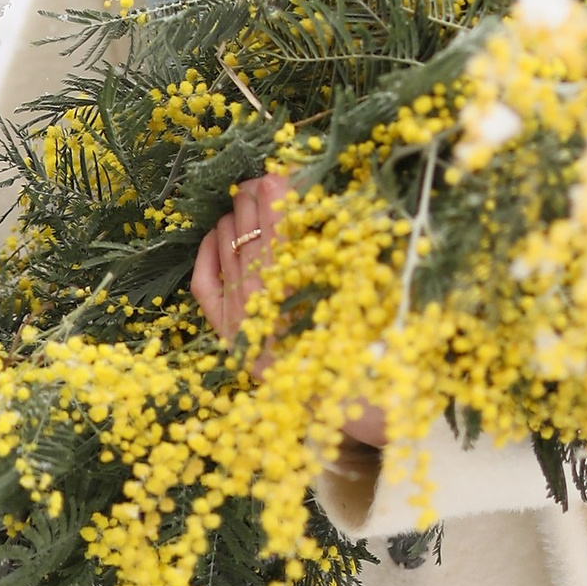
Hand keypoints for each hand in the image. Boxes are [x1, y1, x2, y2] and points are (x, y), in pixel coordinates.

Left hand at [189, 168, 385, 451]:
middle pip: (252, 244)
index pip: (284, 242)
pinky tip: (216, 233)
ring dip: (234, 223)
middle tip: (260, 179)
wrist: (361, 411)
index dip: (280, 203)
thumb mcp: (380, 304)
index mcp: (310, 314)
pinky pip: (206, 290)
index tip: (281, 175)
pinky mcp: (232, 342)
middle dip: (255, 206)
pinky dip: (208, 256)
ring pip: (227, 258)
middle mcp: (269, 324)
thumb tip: (343, 205)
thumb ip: (360, 256)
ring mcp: (245, 333)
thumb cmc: (381, 359)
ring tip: (244, 199)